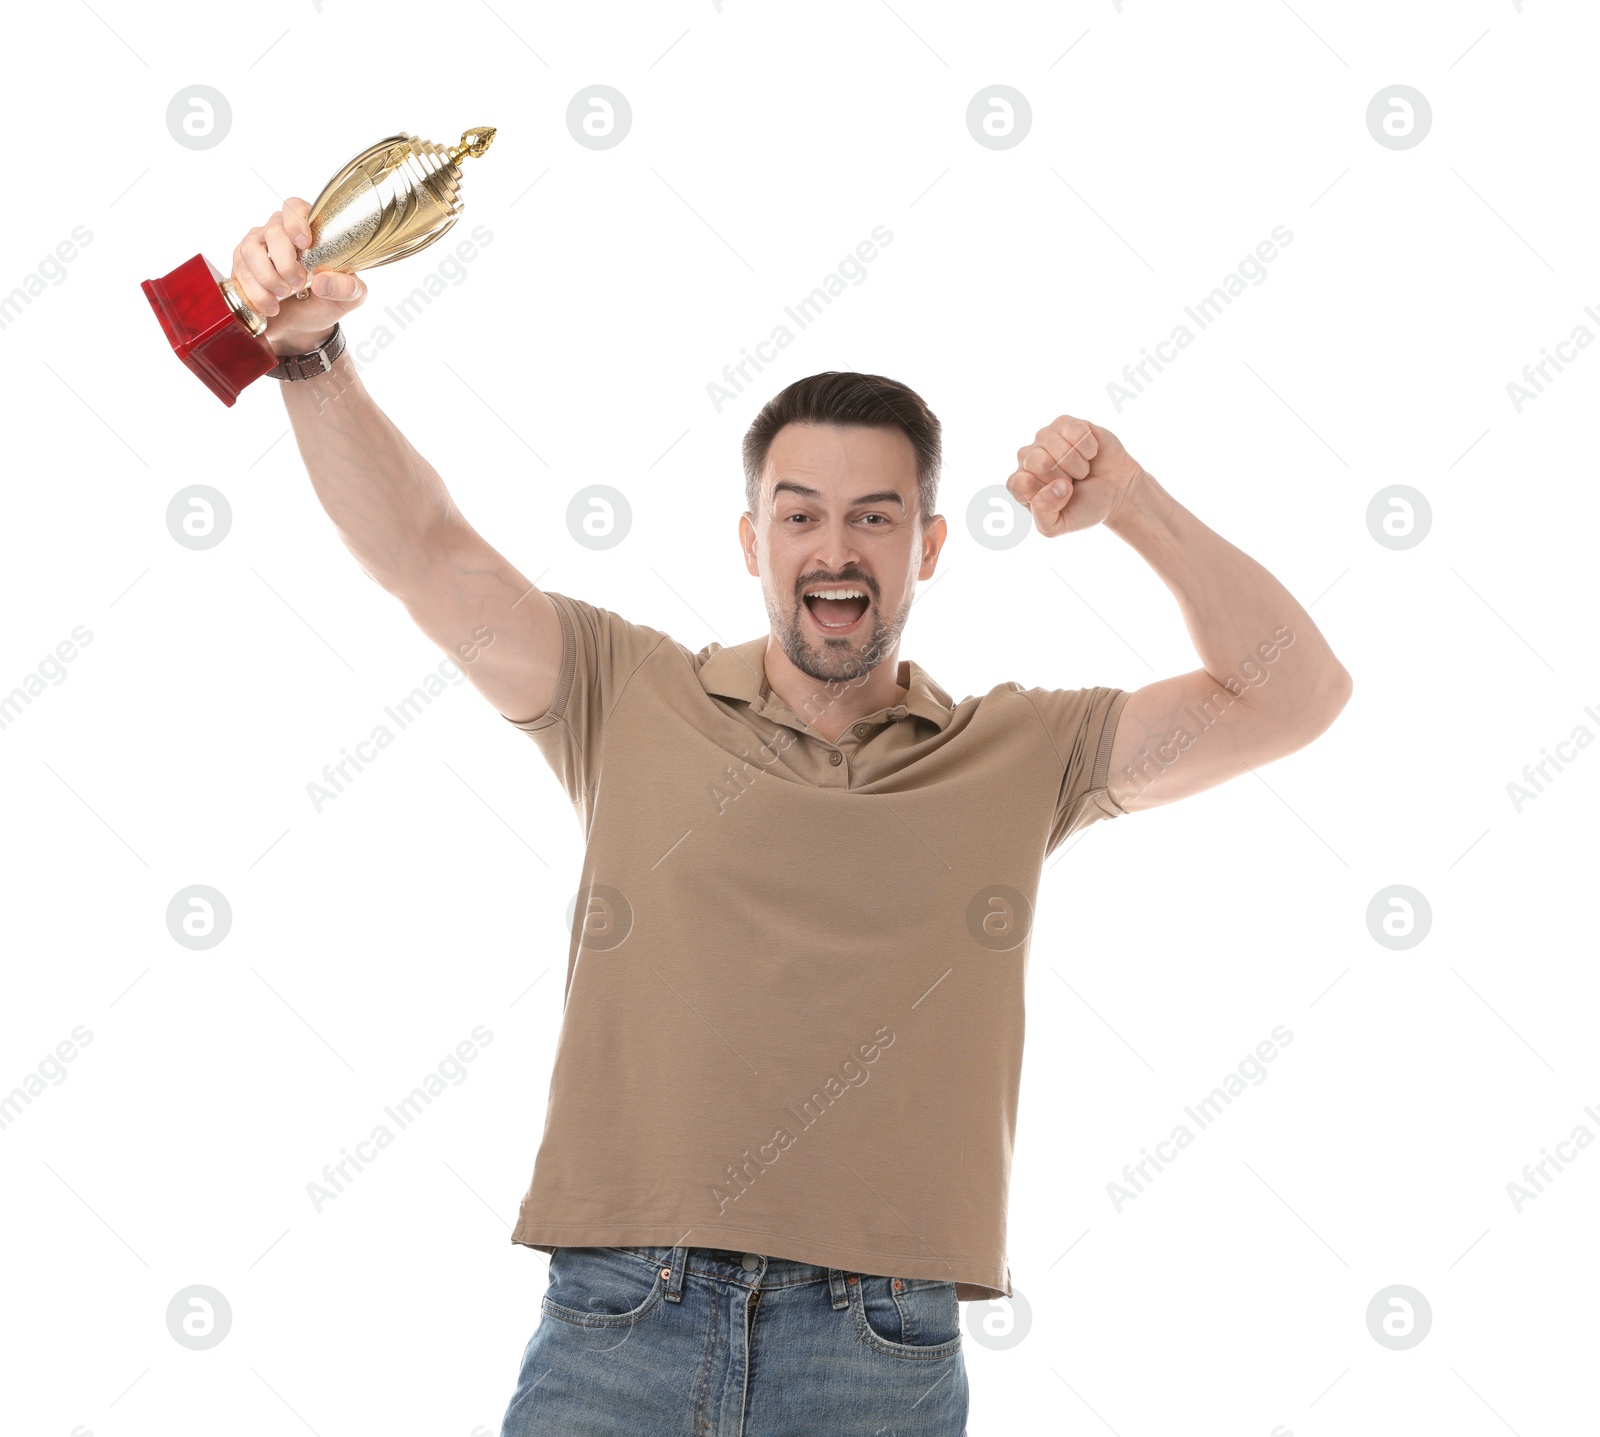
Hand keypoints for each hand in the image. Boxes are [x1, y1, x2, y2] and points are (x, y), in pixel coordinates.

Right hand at [230, 196, 367, 356]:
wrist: (302, 328)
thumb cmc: (325, 302)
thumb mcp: (350, 298)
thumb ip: (347, 287)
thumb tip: (322, 281)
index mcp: (308, 230)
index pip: (295, 207)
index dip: (296, 222)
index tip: (305, 244)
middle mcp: (279, 233)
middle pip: (273, 230)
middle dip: (285, 261)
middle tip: (297, 284)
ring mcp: (257, 247)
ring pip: (251, 250)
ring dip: (268, 277)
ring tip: (283, 296)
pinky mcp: (241, 266)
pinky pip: (240, 271)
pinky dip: (256, 292)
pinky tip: (270, 306)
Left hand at [1006, 415, 1145, 536]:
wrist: (1116, 491)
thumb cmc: (1083, 507)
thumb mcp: (1058, 525)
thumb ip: (1044, 516)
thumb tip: (1053, 487)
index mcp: (1020, 484)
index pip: (1021, 483)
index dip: (1047, 492)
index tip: (1061, 496)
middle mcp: (1027, 458)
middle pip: (1039, 462)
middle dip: (1064, 477)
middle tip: (1072, 482)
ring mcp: (1044, 438)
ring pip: (1059, 448)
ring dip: (1078, 464)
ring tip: (1082, 470)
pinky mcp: (1065, 424)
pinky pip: (1075, 432)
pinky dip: (1088, 448)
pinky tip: (1090, 454)